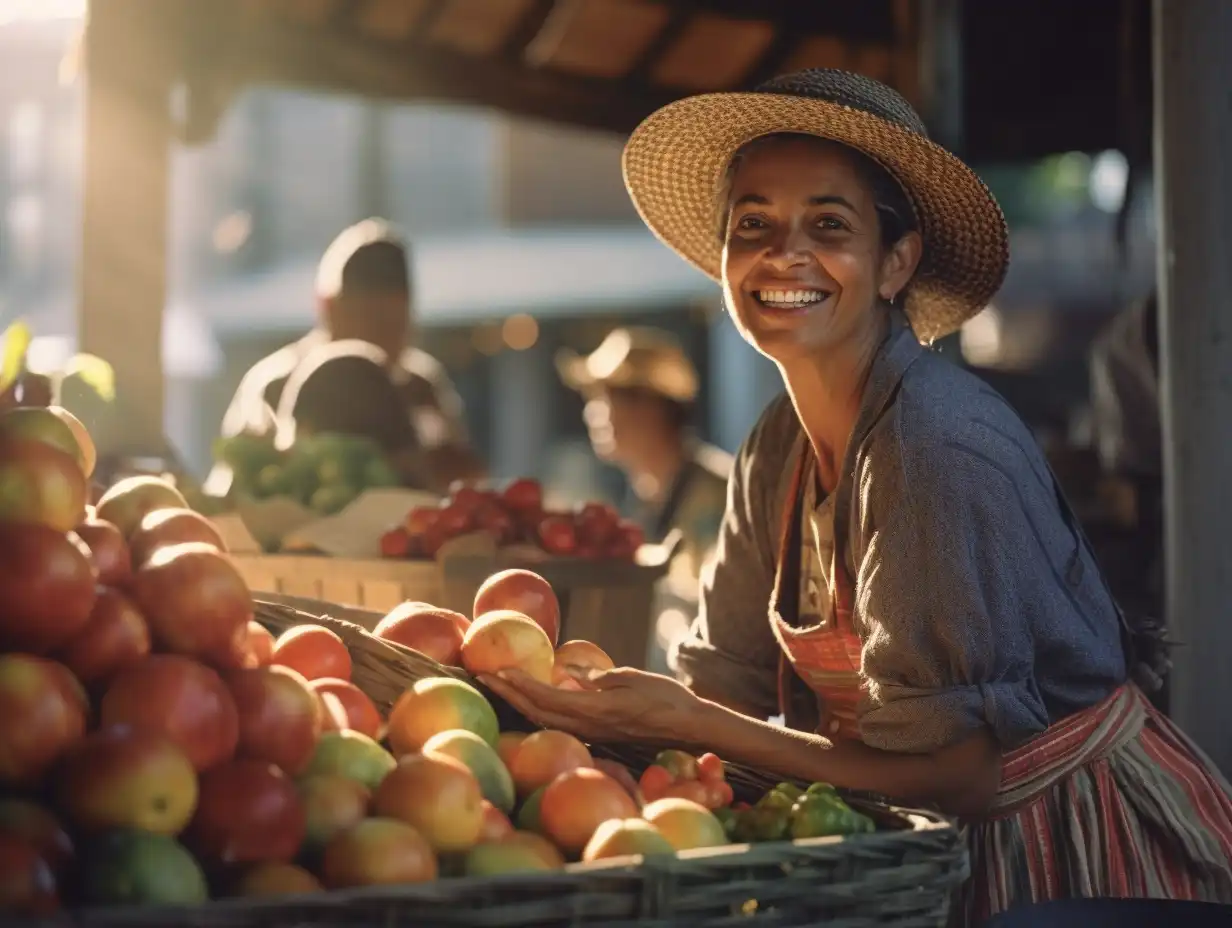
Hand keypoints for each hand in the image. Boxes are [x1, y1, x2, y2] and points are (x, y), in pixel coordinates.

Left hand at [479, 666, 704, 745]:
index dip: (519, 684)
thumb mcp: (632, 679)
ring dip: (518, 703)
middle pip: (537, 712)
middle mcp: (588, 727)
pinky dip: (538, 710)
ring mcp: (591, 734)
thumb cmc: (667, 697)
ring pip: (545, 721)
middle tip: (482, 674)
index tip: (496, 669)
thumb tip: (567, 673)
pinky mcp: (597, 735)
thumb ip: (597, 678)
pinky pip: (559, 724)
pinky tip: (529, 700)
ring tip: (498, 685)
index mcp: (596, 710)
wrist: (689, 728)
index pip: (547, 697)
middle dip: (507, 694)